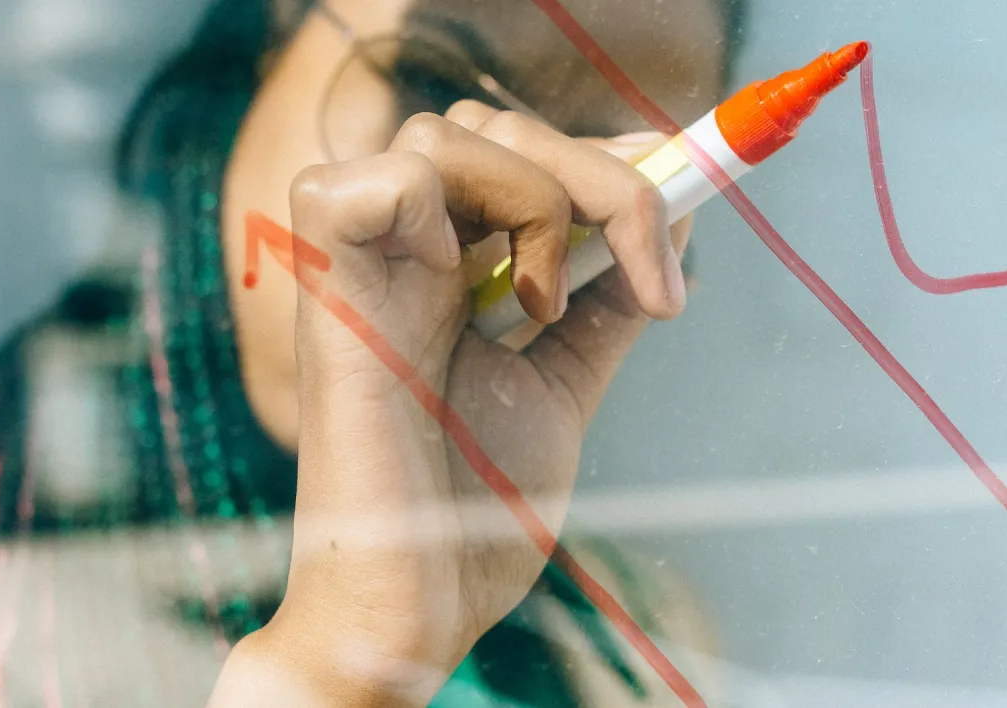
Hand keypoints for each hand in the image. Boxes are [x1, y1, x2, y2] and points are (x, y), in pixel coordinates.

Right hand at [216, 102, 692, 705]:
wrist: (419, 601)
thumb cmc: (474, 511)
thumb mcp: (561, 386)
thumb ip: (602, 308)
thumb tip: (673, 234)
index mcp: (444, 272)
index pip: (514, 149)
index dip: (600, 153)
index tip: (678, 191)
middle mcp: (399, 256)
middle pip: (489, 125)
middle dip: (598, 178)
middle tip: (647, 275)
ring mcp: (360, 268)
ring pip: (445, 134)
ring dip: (537, 200)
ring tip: (545, 309)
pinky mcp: (328, 294)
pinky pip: (369, 182)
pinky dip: (446, 209)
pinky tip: (483, 292)